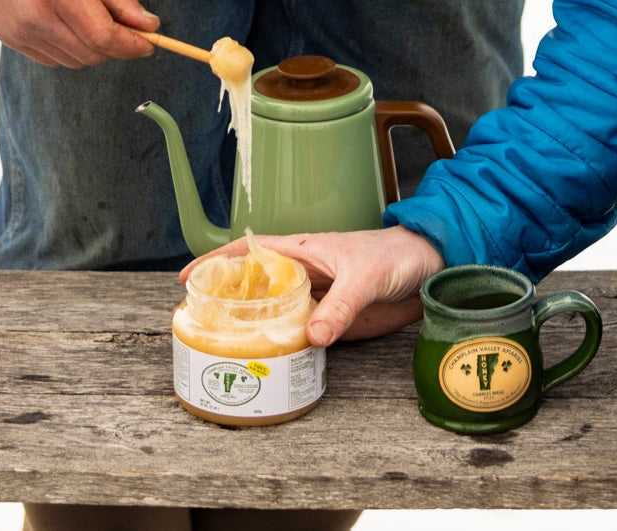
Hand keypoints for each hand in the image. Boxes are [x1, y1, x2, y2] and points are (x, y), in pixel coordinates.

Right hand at [0, 0, 160, 66]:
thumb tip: (149, 26)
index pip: (103, 36)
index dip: (131, 45)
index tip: (149, 44)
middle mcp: (35, 16)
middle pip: (90, 54)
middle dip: (115, 47)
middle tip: (126, 28)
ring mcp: (17, 31)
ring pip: (72, 61)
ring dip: (92, 49)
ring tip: (92, 17)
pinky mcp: (7, 38)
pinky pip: (51, 58)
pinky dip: (69, 49)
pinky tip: (66, 21)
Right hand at [180, 226, 444, 345]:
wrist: (430, 269)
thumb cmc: (395, 254)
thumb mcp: (365, 276)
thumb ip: (340, 305)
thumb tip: (312, 336)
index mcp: (302, 251)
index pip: (251, 251)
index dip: (217, 262)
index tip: (187, 279)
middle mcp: (303, 276)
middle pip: (255, 289)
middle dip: (227, 304)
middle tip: (198, 327)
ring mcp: (316, 301)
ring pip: (274, 316)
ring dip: (253, 331)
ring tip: (224, 352)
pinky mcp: (333, 324)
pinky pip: (300, 338)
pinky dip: (283, 349)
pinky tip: (269, 364)